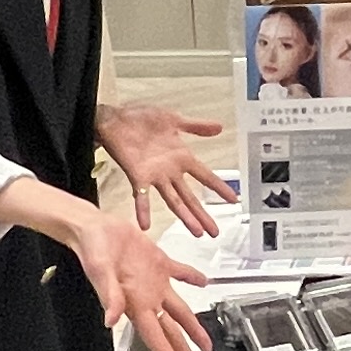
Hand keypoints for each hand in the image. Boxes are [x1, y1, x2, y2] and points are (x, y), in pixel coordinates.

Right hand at [81, 219, 218, 350]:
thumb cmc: (92, 250)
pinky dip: (192, 278)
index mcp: (135, 303)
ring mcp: (154, 282)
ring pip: (178, 310)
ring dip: (192, 326)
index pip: (155, 337)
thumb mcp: (100, 273)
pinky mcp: (157, 263)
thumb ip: (109, 296)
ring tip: (204, 342)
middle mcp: (147, 297)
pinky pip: (180, 274)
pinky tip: (204, 283)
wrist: (92, 228)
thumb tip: (111, 320)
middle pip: (170, 331)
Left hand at [98, 103, 236, 236]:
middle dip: (203, 215)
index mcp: (182, 157)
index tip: (233, 199)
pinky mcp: (138, 176)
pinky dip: (143, 210)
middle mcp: (171, 171)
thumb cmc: (142, 118)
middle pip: (191, 197)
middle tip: (214, 231)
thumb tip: (219, 127)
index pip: (206, 176)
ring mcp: (155, 176)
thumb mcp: (174, 119)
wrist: (116, 118)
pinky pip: (141, 196)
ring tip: (196, 232)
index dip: (219, 187)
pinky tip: (145, 225)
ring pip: (173, 201)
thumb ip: (196, 126)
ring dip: (185, 217)